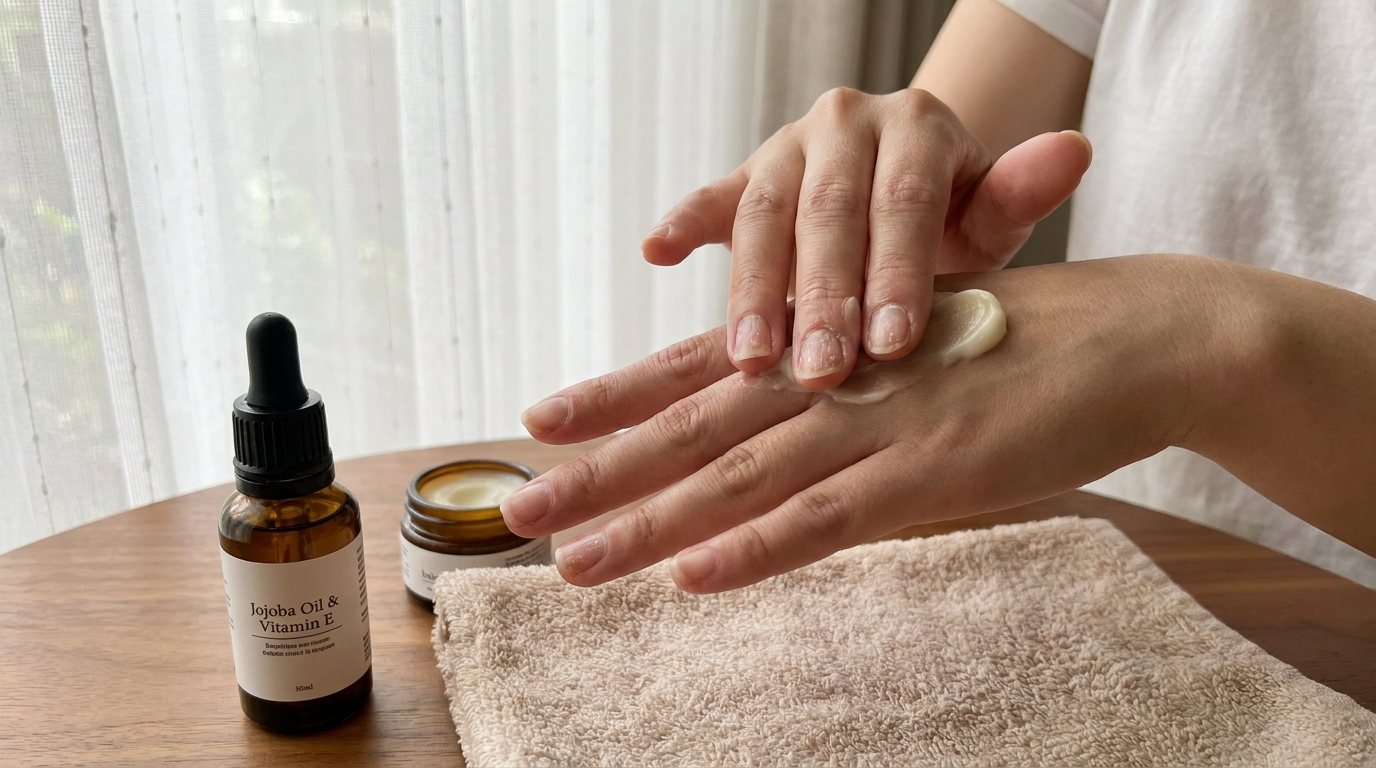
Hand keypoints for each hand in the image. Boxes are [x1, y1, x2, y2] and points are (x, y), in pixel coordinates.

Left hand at [503, 256, 1246, 591]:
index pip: (695, 370)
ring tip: (575, 562)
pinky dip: (758, 547)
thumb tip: (779, 431)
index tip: (539, 421)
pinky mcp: (931, 473)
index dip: (613, 396)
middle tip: (520, 510)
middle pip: (691, 428)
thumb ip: (838, 388)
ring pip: (740, 479)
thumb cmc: (1017, 344)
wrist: (1130, 336)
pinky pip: (828, 519)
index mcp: (824, 345)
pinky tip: (696, 575)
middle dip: (600, 471)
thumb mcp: (907, 351)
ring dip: (651, 523)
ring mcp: (876, 425)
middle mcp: (831, 377)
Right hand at [640, 87, 1092, 389]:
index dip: (897, 272)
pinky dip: (683, 223)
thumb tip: (1073, 148)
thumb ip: (1020, 191)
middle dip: (822, 296)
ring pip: (765, 214)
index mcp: (917, 127)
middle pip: (830, 211)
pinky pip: (711, 198)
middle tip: (820, 370)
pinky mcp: (744, 177)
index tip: (891, 346)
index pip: (905, 201)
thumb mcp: (993, 212)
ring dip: (752, 289)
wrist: (906, 190)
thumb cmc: (956, 221)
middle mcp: (848, 124)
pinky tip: (656, 252)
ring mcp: (788, 148)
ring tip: (750, 357)